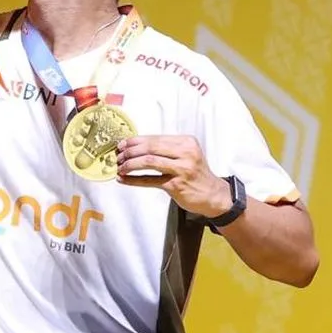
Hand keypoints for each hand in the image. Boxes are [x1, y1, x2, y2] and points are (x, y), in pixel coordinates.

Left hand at [115, 135, 232, 218]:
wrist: (212, 195)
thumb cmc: (195, 174)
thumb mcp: (186, 155)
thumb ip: (166, 149)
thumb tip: (136, 146)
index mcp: (186, 142)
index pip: (155, 138)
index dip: (135, 141)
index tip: (122, 144)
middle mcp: (185, 153)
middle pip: (150, 147)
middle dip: (130, 151)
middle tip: (118, 156)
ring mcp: (181, 169)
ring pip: (149, 162)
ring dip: (130, 164)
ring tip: (120, 167)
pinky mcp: (176, 185)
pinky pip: (149, 180)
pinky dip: (133, 180)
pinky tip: (123, 179)